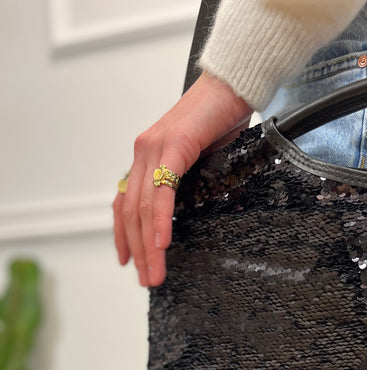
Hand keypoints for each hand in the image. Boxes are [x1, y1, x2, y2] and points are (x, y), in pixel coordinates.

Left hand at [113, 70, 252, 286]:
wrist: (233, 84)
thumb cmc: (222, 118)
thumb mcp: (200, 158)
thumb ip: (186, 181)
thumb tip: (191, 210)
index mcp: (147, 156)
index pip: (126, 202)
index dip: (124, 235)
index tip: (128, 261)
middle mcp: (143, 152)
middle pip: (131, 212)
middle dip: (138, 251)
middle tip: (147, 280)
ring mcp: (154, 149)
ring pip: (144, 208)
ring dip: (148, 246)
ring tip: (155, 273)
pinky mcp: (173, 147)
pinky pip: (163, 192)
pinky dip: (161, 221)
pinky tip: (163, 244)